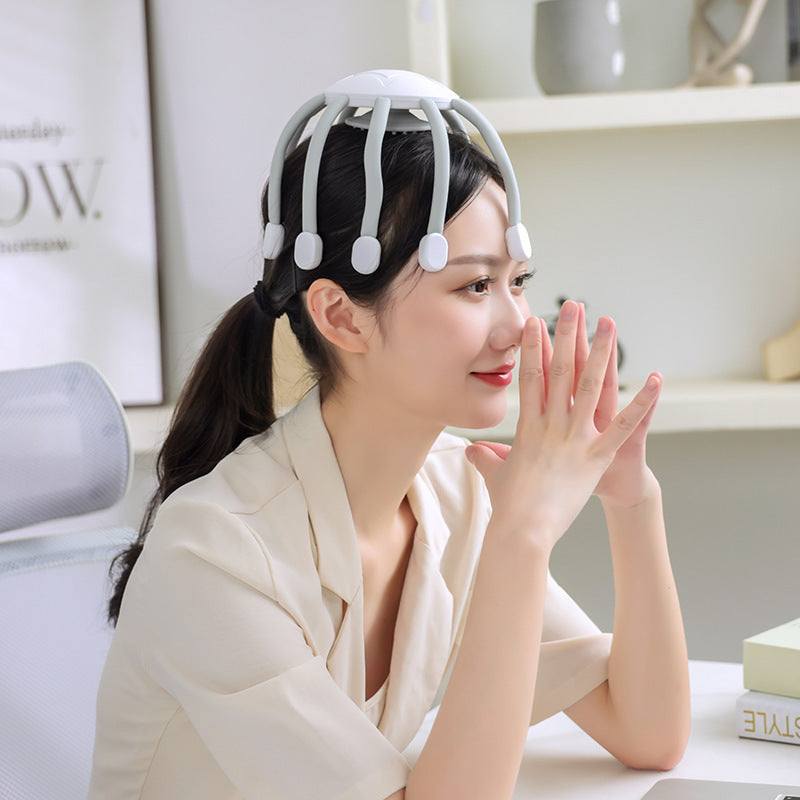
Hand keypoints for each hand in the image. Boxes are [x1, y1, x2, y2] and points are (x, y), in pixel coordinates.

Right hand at [464, 300, 661, 552]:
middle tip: (574, 306)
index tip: (535, 322)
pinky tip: (655, 380)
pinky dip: (642, 404)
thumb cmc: (507, 505)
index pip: (530, 378)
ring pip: (592, 388)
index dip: (532, 347)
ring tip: (608, 324)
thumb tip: (470, 451)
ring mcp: (575, 439)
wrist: (522, 529)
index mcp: (528, 427)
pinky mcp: (596, 457)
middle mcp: (552, 425)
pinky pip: (622, 426)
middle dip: (567, 336)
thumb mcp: (495, 477)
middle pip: (560, 372)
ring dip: (601, 353)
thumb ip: (486, 458)